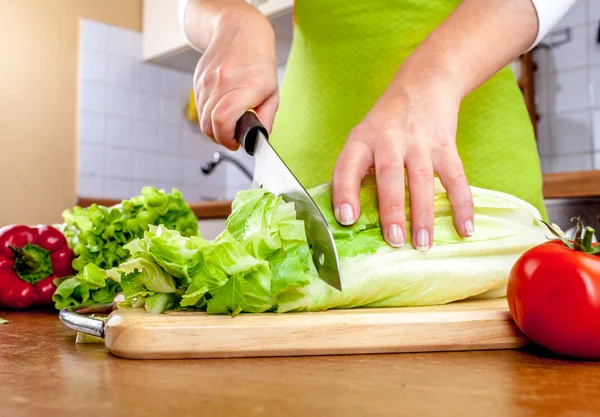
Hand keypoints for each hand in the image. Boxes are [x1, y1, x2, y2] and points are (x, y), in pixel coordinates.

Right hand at [193, 10, 278, 149]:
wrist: (240, 32)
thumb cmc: (259, 64)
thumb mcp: (272, 92)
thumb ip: (266, 119)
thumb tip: (259, 141)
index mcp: (244, 88)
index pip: (223, 120)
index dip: (227, 138)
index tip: (236, 143)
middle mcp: (221, 84)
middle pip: (209, 125)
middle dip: (220, 138)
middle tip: (232, 139)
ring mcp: (206, 82)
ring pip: (202, 119)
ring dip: (214, 129)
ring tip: (228, 126)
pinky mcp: (198, 81)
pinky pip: (200, 108)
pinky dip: (209, 116)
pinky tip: (221, 112)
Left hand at [331, 71, 473, 250]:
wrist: (424, 83)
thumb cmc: (387, 122)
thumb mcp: (364, 137)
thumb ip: (357, 170)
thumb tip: (352, 218)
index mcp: (362, 140)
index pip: (347, 167)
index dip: (345, 193)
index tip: (346, 218)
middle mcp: (388, 139)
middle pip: (389, 175)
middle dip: (392, 210)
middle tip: (393, 240)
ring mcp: (419, 141)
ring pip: (421, 180)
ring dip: (423, 215)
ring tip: (423, 244)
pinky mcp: (445, 145)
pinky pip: (455, 178)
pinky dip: (461, 204)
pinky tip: (464, 229)